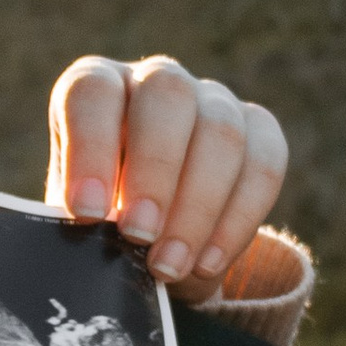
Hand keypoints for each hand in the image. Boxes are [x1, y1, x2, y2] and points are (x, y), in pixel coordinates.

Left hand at [45, 56, 290, 295]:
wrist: (153, 240)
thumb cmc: (102, 219)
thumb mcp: (81, 216)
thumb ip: (86, 219)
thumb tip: (95, 239)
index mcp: (99, 86)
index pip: (93, 91)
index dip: (89, 147)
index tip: (86, 211)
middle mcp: (158, 81)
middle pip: (168, 95)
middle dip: (154, 169)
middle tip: (137, 233)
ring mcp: (214, 101)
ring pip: (222, 132)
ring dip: (197, 207)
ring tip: (169, 264)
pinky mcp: (259, 131)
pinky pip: (264, 166)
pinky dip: (237, 222)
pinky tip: (207, 263)